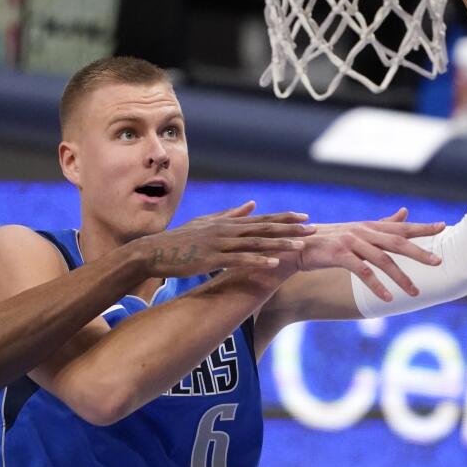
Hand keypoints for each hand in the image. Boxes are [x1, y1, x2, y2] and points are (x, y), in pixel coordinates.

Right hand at [133, 201, 313, 277]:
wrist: (153, 252)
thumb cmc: (179, 241)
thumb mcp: (206, 223)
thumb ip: (231, 214)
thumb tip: (253, 204)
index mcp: (227, 223)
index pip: (262, 219)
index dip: (285, 218)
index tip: (305, 217)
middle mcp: (226, 230)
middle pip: (264, 228)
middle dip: (290, 229)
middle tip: (313, 229)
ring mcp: (219, 244)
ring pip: (255, 243)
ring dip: (279, 244)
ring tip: (300, 246)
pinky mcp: (211, 259)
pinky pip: (238, 260)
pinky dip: (256, 260)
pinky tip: (272, 263)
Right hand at [294, 208, 443, 301]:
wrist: (297, 246)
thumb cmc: (328, 241)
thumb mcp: (357, 230)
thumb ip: (383, 224)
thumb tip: (405, 212)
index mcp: (369, 226)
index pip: (400, 227)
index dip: (421, 227)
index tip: (443, 226)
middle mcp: (362, 231)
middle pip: (396, 242)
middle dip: (419, 252)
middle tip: (438, 262)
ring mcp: (351, 241)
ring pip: (382, 260)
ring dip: (400, 277)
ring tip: (414, 292)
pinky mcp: (339, 254)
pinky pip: (362, 272)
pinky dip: (376, 285)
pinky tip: (387, 298)